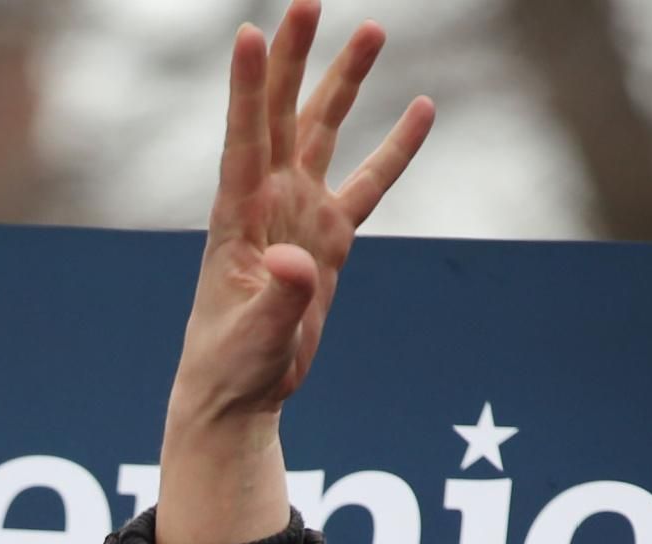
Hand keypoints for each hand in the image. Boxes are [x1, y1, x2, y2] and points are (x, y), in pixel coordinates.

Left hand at [158, 4, 431, 543]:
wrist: (236, 398)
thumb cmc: (230, 370)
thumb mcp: (255, 339)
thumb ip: (279, 299)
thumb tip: (300, 262)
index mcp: (238, 221)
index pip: (243, 141)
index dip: (247, 89)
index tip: (251, 35)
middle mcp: (268, 205)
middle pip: (284, 116)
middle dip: (298, 58)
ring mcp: (299, 217)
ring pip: (324, 134)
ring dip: (345, 82)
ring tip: (372, 28)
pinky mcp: (328, 241)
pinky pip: (368, 185)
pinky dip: (395, 150)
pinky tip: (420, 108)